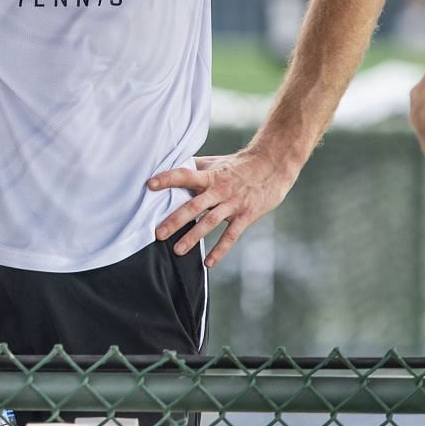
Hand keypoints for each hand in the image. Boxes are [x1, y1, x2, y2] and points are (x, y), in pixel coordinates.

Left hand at [148, 148, 295, 267]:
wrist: (274, 165)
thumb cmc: (240, 164)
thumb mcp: (217, 162)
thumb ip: (196, 166)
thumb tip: (173, 164)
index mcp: (210, 175)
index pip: (185, 175)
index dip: (168, 178)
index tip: (150, 184)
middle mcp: (220, 189)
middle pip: (194, 205)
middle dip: (175, 220)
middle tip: (158, 233)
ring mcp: (233, 203)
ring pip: (210, 221)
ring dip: (193, 237)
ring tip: (177, 250)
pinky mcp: (246, 215)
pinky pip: (231, 235)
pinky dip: (220, 250)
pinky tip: (208, 263)